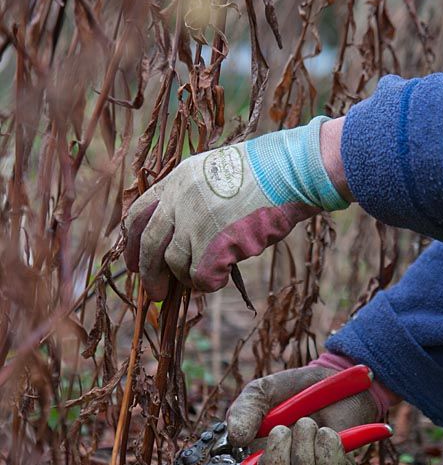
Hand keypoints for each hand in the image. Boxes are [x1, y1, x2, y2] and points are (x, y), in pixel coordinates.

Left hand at [124, 117, 348, 298]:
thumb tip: (182, 239)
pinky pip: (202, 277)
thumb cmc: (264, 174)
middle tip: (155, 293)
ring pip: (176, 264)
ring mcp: (195, 222)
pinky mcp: (214, 244)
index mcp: (176, 180)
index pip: (138, 214)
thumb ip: (193, 199)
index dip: (133, 243)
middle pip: (150, 244)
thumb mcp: (215, 173)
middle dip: (149, 274)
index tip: (133, 263)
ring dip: (188, 278)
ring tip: (204, 278)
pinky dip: (210, 283)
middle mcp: (179, 199)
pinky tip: (223, 278)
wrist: (288, 171)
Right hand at [226, 357, 380, 464]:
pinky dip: (327, 448)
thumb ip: (245, 411)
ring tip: (306, 423)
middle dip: (276, 463)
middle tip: (281, 430)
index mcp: (254, 461)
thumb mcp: (262, 392)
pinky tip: (326, 431)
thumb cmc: (290, 391)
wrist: (329, 380)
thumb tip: (236, 439)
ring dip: (303, 449)